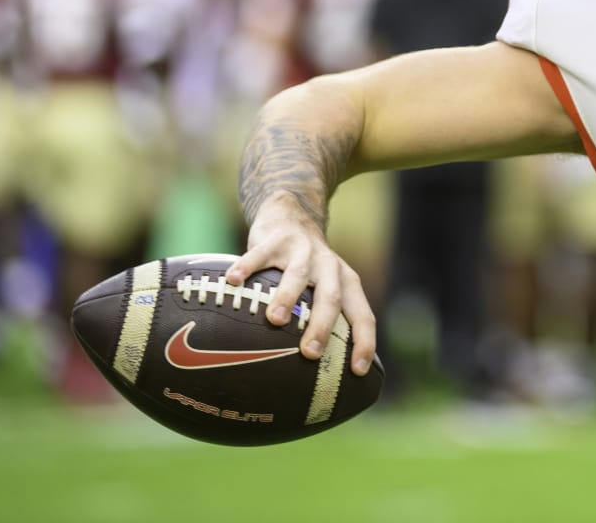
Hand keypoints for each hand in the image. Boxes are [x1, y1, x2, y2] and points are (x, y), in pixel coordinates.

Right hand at [227, 195, 377, 375]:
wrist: (292, 214)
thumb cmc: (307, 269)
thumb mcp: (322, 288)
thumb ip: (318, 322)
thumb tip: (309, 381)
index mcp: (346, 283)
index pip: (362, 315)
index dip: (363, 342)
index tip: (357, 371)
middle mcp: (329, 266)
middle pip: (331, 297)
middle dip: (322, 325)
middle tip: (310, 353)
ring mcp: (302, 250)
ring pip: (298, 273)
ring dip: (288, 296)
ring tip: (275, 319)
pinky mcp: (274, 238)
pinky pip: (258, 253)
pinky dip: (246, 266)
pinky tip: (232, 282)